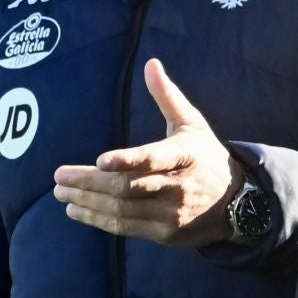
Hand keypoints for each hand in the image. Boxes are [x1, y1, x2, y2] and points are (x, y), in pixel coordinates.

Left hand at [53, 58, 239, 247]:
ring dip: (88, 202)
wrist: (238, 203)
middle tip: (59, 177)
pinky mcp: (164, 233)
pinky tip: (78, 210)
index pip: (154, 159)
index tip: (101, 160)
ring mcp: (171, 213)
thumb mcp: (192, 124)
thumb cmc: (206, 156)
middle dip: (90, 183)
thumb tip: (150, 64)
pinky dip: (98, 219)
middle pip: (128, 187)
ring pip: (122, 209)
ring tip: (62, 193)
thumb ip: (167, 96)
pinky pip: (126, 227)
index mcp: (185, 155)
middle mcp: (178, 187)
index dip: (127, 161)